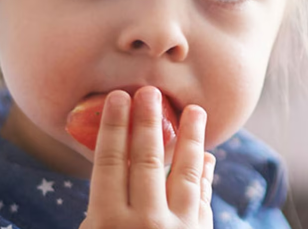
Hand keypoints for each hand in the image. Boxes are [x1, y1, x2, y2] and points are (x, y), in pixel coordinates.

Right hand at [80, 86, 215, 228]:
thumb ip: (101, 206)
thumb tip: (120, 164)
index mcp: (108, 219)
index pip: (110, 161)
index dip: (114, 126)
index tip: (119, 96)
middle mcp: (145, 221)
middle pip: (147, 160)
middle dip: (148, 121)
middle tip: (150, 91)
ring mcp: (177, 228)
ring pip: (186, 173)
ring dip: (191, 137)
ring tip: (195, 110)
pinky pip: (203, 198)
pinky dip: (205, 174)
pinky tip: (207, 156)